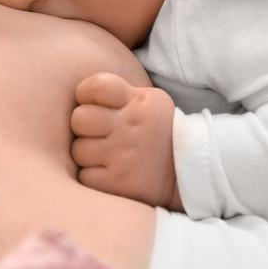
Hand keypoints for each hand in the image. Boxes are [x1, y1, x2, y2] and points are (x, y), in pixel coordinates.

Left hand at [71, 73, 181, 208]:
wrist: (188, 171)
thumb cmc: (159, 130)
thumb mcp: (150, 101)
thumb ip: (119, 93)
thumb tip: (82, 95)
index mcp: (137, 102)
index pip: (96, 86)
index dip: (86, 93)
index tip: (94, 104)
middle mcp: (130, 126)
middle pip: (79, 118)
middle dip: (84, 127)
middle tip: (99, 133)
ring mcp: (123, 155)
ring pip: (78, 150)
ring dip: (88, 154)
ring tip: (108, 155)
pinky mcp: (118, 182)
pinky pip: (84, 176)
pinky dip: (93, 176)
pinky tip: (110, 173)